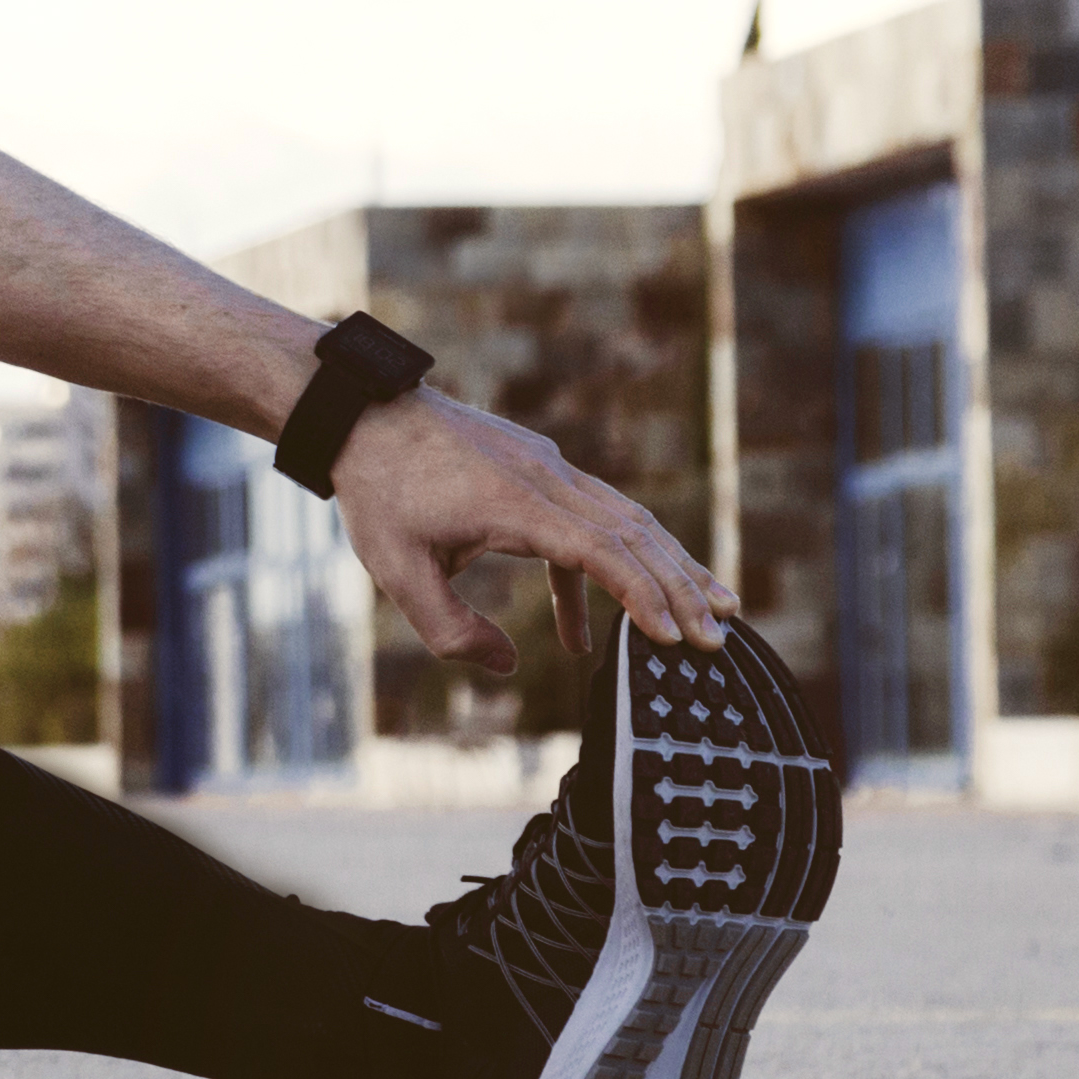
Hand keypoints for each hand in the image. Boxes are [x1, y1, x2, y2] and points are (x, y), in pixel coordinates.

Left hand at [327, 389, 738, 675]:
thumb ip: (449, 627)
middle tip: (717, 639)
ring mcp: (549, 466)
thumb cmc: (377, 491)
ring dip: (669, 567)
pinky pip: (596, 515)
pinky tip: (593, 622)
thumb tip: (508, 665)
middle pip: (633, 534)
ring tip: (711, 611)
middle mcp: (547, 477)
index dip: (640, 595)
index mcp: (516, 503)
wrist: (362, 414)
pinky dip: (613, 561)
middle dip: (680, 589)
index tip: (671, 638)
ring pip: (627, 519)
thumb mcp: (394, 569)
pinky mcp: (541, 466)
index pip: (599, 551)